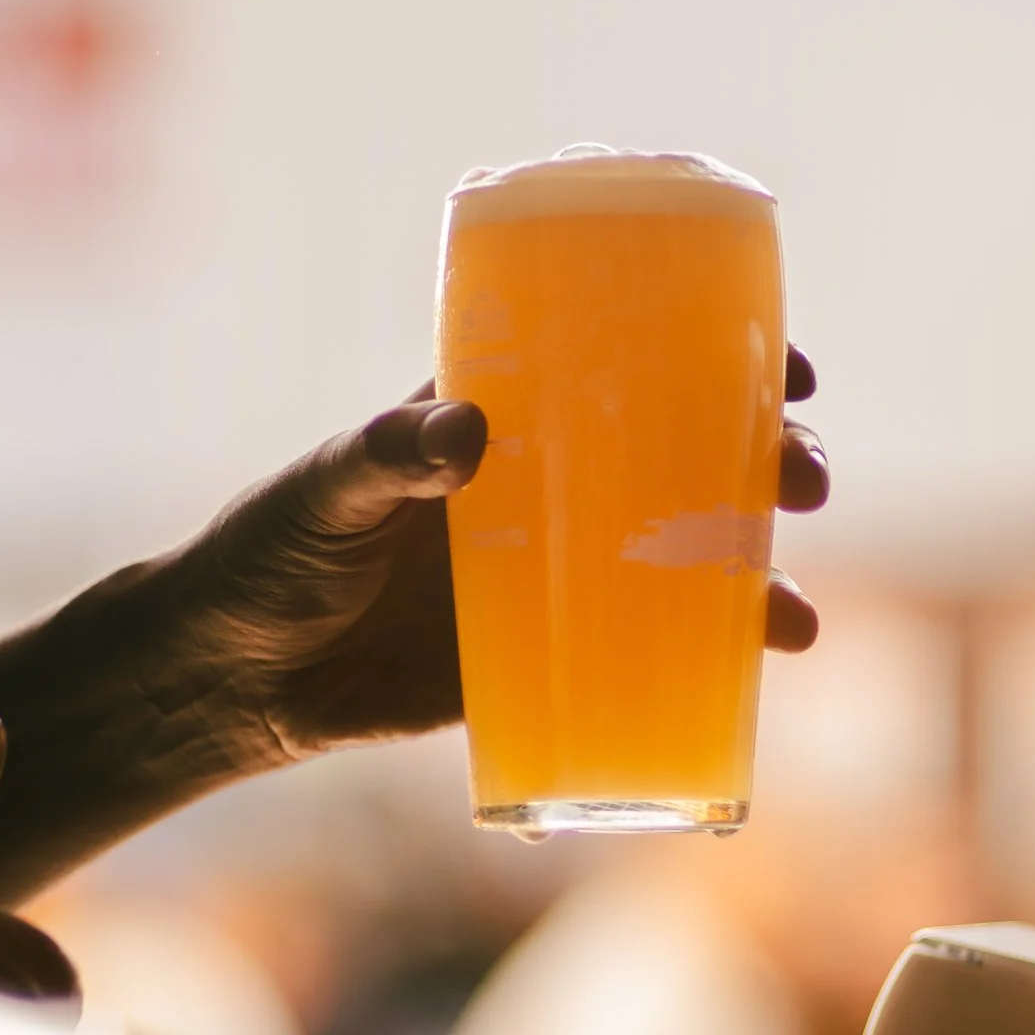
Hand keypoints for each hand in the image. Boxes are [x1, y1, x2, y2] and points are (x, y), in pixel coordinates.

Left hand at [180, 345, 830, 759]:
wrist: (231, 677)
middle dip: (767, 464)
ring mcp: (555, 577)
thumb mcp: (325, 490)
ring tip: (794, 619)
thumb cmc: (268, 554)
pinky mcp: (544, 661)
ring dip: (759, 577)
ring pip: (688, 563)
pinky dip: (712, 665)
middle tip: (804, 480)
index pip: (634, 365)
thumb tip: (470, 431)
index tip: (792, 368)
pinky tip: (759, 675)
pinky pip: (647, 657)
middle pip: (690, 461)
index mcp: (508, 418)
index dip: (724, 357)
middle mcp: (550, 488)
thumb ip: (389, 455)